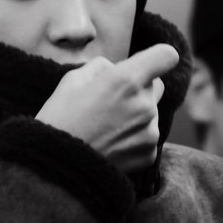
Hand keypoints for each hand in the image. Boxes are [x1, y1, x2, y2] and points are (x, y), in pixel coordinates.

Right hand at [36, 44, 178, 172]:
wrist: (56, 166)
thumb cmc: (60, 118)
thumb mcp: (73, 79)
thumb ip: (102, 66)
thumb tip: (116, 68)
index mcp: (126, 80)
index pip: (166, 56)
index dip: (157, 57)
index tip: (146, 64)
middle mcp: (144, 104)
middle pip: (157, 86)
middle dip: (140, 88)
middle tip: (111, 101)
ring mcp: (149, 131)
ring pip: (151, 112)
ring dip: (135, 114)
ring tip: (105, 126)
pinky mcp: (149, 153)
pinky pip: (147, 135)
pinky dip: (134, 137)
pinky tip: (110, 142)